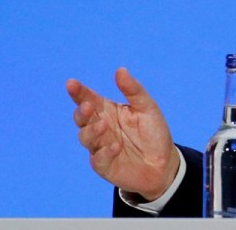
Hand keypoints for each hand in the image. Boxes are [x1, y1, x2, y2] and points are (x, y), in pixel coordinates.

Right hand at [66, 68, 180, 200]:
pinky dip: (105, 153)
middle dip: (81, 112)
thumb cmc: (153, 132)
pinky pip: (98, 159)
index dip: (78, 92)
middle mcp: (100, 127)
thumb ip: (133, 90)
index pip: (88, 98)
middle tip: (88, 106)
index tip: (71, 83)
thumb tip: (120, 70)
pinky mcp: (105, 166)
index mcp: (107, 110)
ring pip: (85, 138)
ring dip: (92, 131)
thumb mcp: (147, 107)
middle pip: (81, 118)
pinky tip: (116, 146)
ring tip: (104, 125)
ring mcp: (100, 147)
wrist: (164, 162)